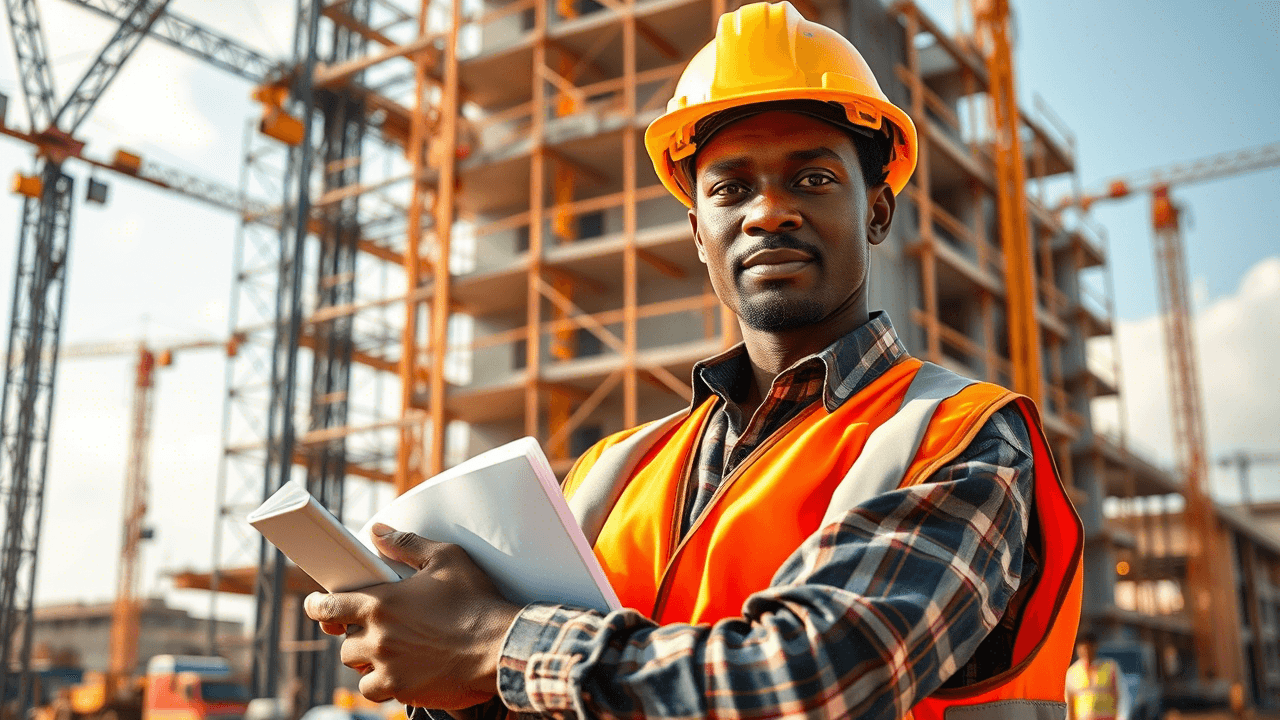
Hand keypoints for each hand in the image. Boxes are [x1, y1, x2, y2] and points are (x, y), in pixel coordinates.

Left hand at [303, 524, 522, 707]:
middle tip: (374, 631)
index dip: (316, 605)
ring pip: (357, 669)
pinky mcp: (403, 690)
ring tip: (388, 653)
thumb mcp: (446, 558)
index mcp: (382, 603)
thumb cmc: (476, 601)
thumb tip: (378, 531)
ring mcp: (389, 667)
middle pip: (344, 643)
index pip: (329, 606)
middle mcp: (378, 638)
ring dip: (366, 662)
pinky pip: (376, 692)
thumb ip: (407, 543)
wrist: (500, 647)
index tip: (314, 605)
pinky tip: (401, 673)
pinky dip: (383, 684)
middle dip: (354, 636)